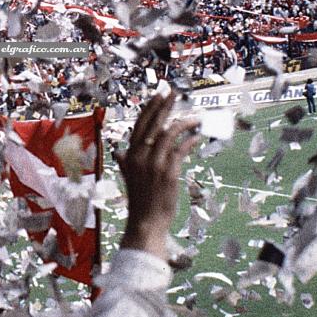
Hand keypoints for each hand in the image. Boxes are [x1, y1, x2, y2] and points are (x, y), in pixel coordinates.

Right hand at [115, 92, 199, 259]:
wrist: (146, 223)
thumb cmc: (140, 201)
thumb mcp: (129, 178)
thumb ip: (125, 162)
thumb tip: (118, 151)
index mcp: (130, 155)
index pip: (140, 125)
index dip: (150, 107)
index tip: (160, 94)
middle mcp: (140, 157)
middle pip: (154, 124)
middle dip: (165, 106)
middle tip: (175, 93)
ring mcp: (154, 164)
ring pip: (169, 134)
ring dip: (184, 123)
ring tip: (195, 118)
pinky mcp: (168, 173)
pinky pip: (181, 149)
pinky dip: (190, 140)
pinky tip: (198, 136)